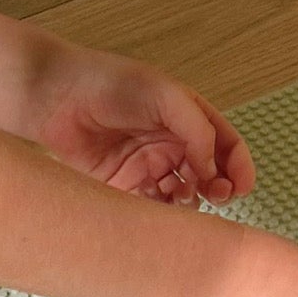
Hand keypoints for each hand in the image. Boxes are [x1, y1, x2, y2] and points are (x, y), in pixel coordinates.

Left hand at [26, 42, 253, 207]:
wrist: (55, 97)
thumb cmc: (111, 83)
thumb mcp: (165, 95)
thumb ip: (197, 129)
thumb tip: (214, 169)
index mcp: (187, 117)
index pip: (225, 145)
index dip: (239, 166)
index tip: (242, 186)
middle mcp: (171, 143)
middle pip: (208, 174)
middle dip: (218, 188)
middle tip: (216, 197)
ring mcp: (147, 166)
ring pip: (181, 194)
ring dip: (189, 201)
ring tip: (180, 197)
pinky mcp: (122, 186)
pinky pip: (150, 206)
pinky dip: (160, 213)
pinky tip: (157, 209)